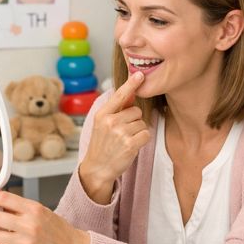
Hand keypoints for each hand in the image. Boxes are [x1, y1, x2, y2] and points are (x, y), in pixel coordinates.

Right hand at [78, 72, 149, 202]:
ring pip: (142, 123)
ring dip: (138, 132)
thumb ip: (116, 110)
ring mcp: (120, 133)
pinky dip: (142, 140)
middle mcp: (110, 122)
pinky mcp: (130, 144)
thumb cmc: (102, 146)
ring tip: (125, 141)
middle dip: (134, 121)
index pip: (119, 95)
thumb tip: (131, 93)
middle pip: (136, 111)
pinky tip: (131, 146)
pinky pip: (146, 134)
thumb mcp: (102, 125)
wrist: (97, 169)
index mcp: (102, 115)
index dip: (131, 84)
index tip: (140, 75)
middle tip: (122, 133)